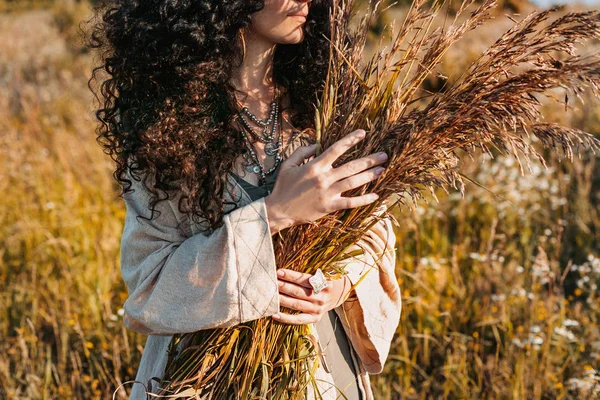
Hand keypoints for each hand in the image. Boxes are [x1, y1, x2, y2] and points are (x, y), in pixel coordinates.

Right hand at [264, 129, 387, 234]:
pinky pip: (350, 202)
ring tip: (382, 170)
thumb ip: (302, 152)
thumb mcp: (288, 165)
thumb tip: (316, 144)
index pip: (336, 149)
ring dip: (370, 175)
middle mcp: (324, 178)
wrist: (278, 210)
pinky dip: (364, 199)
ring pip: (354, 182)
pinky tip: (375, 195)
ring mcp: (328, 193)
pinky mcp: (329, 206)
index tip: (363, 133)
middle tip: (384, 155)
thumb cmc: (283, 186)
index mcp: (314, 166)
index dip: (351, 140)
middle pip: (351, 166)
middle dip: (369, 160)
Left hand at [271, 268, 352, 324]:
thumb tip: (286, 272)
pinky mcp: (314, 318)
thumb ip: (308, 275)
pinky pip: (298, 319)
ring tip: (270, 296)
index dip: (290, 276)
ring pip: (296, 304)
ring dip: (281, 300)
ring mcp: (317, 309)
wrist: (340, 295)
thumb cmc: (326, 282)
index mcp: (323, 284)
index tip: (278, 272)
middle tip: (270, 283)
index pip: (303, 279)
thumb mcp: (323, 275)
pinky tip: (275, 314)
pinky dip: (286, 318)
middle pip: (298, 292)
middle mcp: (320, 297)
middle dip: (282, 286)